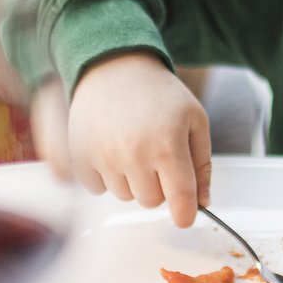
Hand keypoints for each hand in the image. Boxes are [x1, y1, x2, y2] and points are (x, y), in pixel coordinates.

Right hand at [62, 53, 211, 227]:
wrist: (113, 67)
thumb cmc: (158, 93)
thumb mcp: (194, 119)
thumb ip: (202, 163)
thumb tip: (202, 202)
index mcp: (168, 145)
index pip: (181, 201)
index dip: (186, 214)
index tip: (185, 215)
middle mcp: (135, 154)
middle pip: (151, 202)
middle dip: (157, 186)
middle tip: (155, 156)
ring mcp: (104, 157)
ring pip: (124, 197)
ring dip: (131, 180)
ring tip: (132, 146)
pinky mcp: (80, 156)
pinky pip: (97, 189)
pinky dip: (105, 176)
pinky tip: (110, 148)